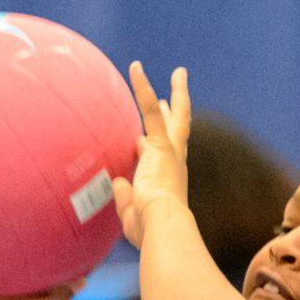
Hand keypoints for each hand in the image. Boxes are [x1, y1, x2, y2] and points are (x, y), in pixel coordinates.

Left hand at [110, 62, 190, 248]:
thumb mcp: (132, 216)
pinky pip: (151, 110)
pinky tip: (136, 68)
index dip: (150, 145)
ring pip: (175, 115)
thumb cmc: (149, 231)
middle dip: (180, 108)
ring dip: (177, 92)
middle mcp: (174, 163)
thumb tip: (117, 182)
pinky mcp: (160, 145)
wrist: (162, 226)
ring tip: (180, 72)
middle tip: (179, 91)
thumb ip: (125, 199)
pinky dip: (143, 88)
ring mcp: (169, 152)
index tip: (140, 140)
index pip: (162, 156)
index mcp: (168, 181)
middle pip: (181, 129)